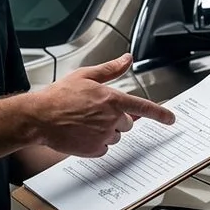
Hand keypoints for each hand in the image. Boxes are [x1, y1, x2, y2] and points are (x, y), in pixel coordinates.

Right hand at [33, 53, 174, 157]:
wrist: (40, 117)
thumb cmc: (59, 96)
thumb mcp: (85, 75)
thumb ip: (110, 69)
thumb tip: (126, 59)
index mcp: (112, 99)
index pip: (143, 107)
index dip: (160, 113)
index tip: (170, 118)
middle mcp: (111, 118)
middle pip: (127, 122)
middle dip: (116, 118)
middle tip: (95, 112)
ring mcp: (104, 136)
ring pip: (115, 135)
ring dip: (106, 130)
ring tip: (84, 122)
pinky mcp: (95, 150)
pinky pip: (104, 147)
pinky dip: (96, 142)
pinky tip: (81, 133)